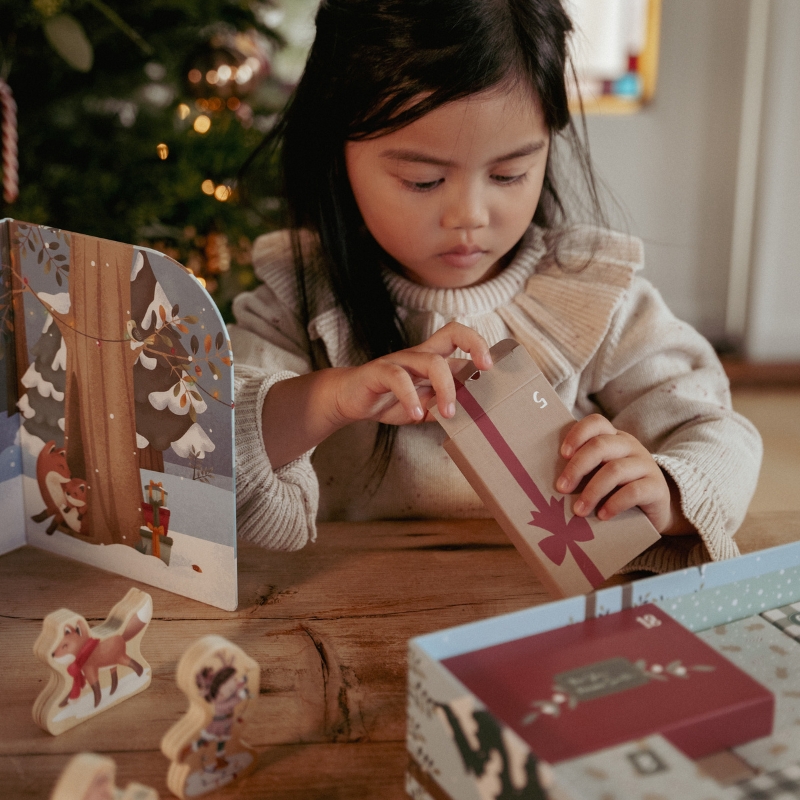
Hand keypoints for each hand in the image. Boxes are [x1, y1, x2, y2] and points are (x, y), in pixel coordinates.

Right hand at [328, 321, 492, 426]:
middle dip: (475, 344)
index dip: (482, 349)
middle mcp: (420, 354)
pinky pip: (398, 378)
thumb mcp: (425, 407)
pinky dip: (411, 398)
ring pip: (431, 361)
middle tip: (485, 370)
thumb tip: (474, 416)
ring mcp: (400, 360)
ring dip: (446, 389)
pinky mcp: (379, 371)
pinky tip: (416, 414)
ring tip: (448, 413)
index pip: (462, 341)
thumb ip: (446, 407)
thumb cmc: (389, 400)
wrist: (349, 400)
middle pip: (452, 331)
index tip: (495, 369)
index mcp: (433, 358)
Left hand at [556, 414, 692, 534]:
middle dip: (577, 467)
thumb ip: (583, 470)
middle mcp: (630, 447)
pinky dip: (613, 504)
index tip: (562, 454)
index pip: (596, 423)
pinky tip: (602, 515)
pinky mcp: (657, 487)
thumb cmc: (618, 490)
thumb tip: (549, 481)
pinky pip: (633, 491)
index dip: (577, 434)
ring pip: (614, 470)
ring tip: (579, 511)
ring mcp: (645, 465)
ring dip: (592, 491)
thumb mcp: (600, 474)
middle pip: (600, 446)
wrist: (656, 511)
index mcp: (613, 438)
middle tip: (561, 488)